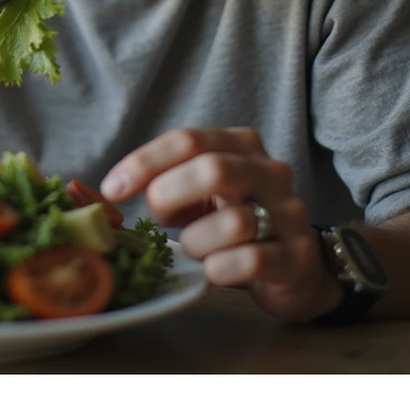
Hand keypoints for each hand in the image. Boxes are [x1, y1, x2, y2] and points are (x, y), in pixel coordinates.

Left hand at [100, 128, 343, 320]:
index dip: (145, 162)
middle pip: (214, 168)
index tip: (113, 189)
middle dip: (170, 193)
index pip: (188, 139)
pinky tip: (212, 269)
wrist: (295, 266)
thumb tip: (117, 190)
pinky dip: (221, 268)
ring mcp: (288, 213)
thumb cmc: (234, 220)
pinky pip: (253, 260)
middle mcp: (269, 171)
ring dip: (197, 241)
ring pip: (235, 221)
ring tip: (192, 249)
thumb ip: (167, 182)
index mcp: (240, 145)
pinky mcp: (297, 257)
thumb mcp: (200, 193)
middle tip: (153, 217)